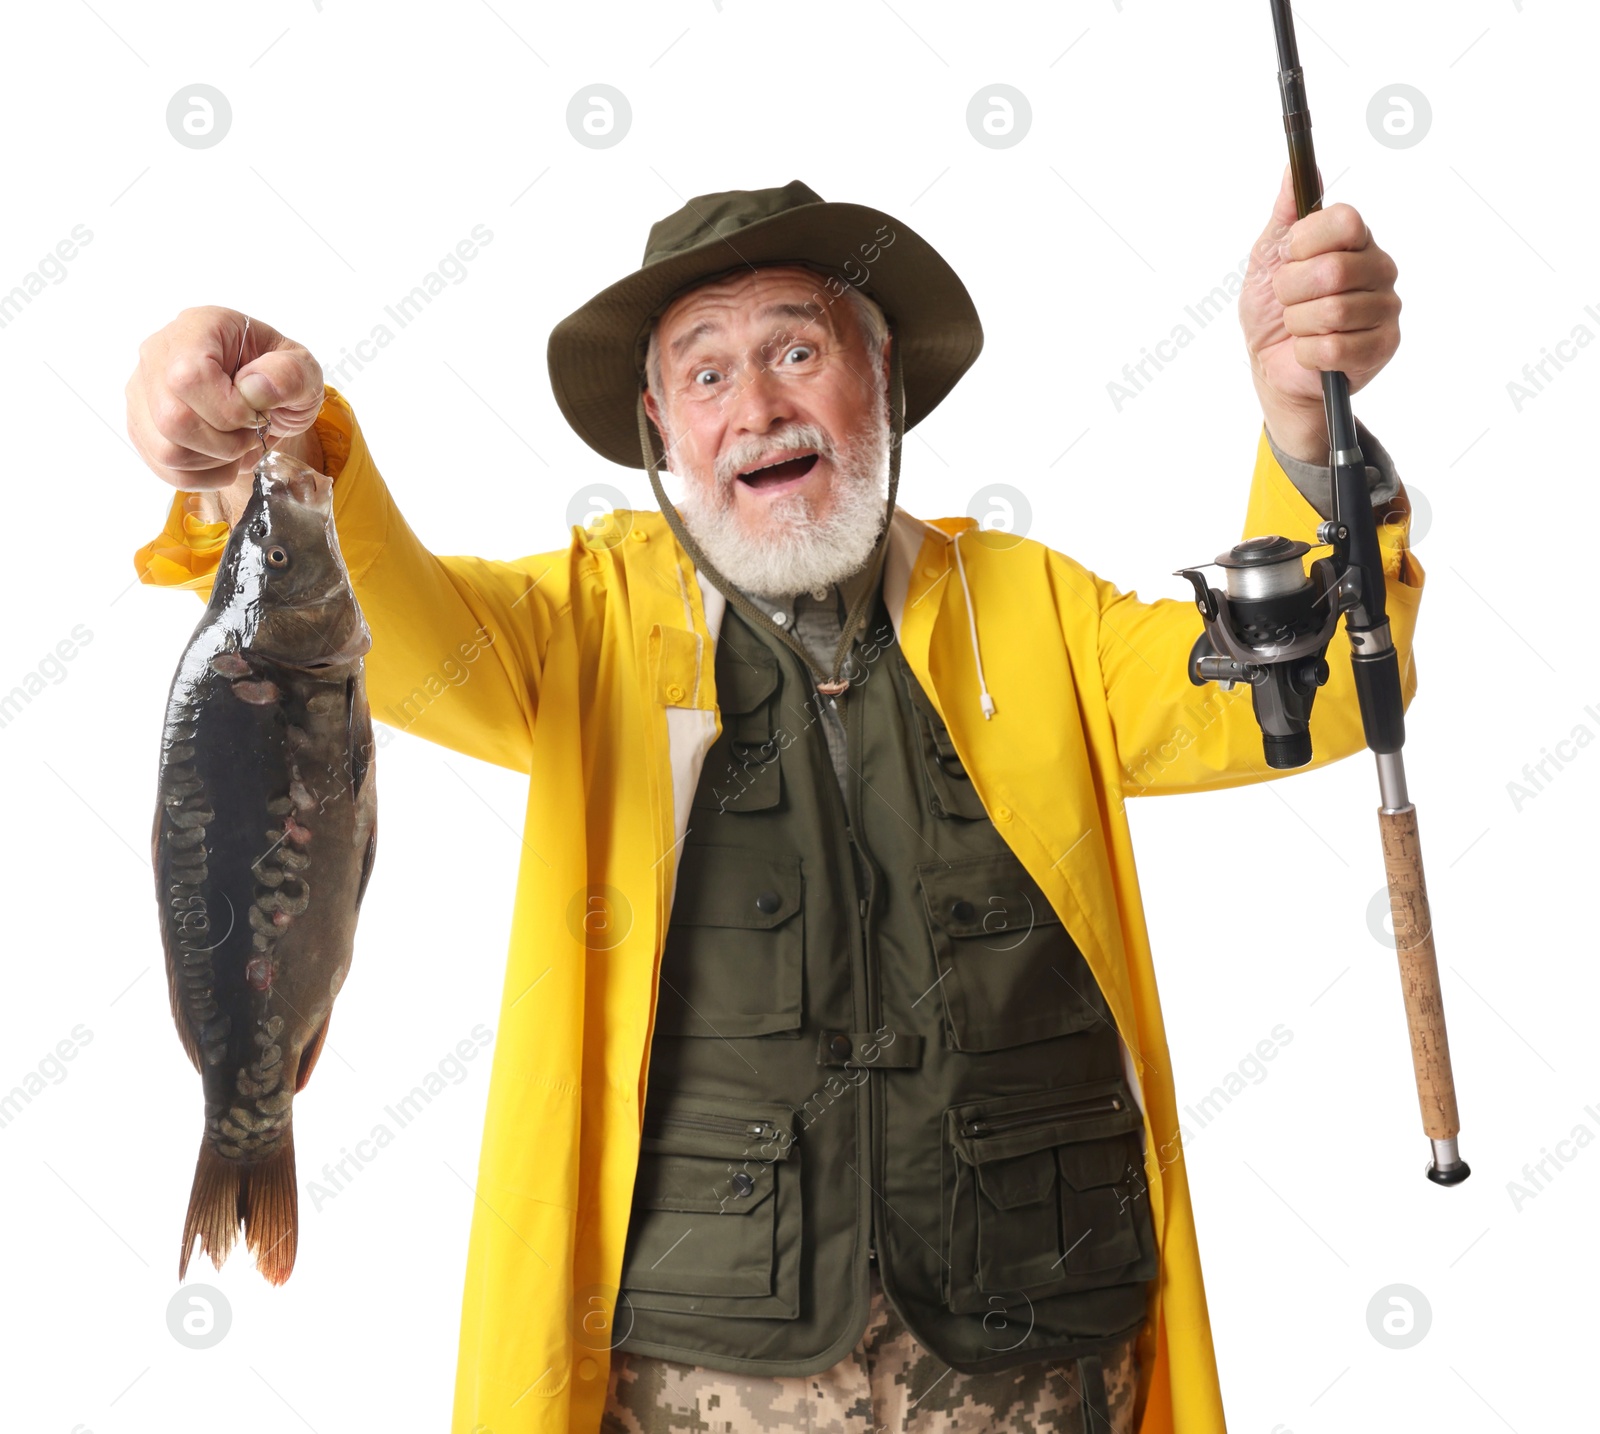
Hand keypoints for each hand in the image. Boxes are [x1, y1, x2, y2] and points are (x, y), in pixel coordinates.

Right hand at [126, 306, 324, 490]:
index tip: (257, 415)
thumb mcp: (304, 369)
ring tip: (238, 446)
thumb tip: (253, 389)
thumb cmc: (280, 377)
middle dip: (225, 442)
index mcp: (198, 327)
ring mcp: (143, 392)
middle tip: (251, 434)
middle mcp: (158, 354)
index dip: (228, 410)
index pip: (189, 376)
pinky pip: (164, 469)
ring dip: (215, 461)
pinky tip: (223, 460)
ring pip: (165, 450)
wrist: (267, 396)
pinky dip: (203, 477)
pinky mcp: (143, 426)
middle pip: (173, 419)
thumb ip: (289, 374)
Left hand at [1239, 164, 1401, 463]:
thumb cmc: (1272, 313)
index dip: (1305, 243)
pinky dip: (1307, 352)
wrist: (1272, 369)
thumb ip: (1284, 216)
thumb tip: (1295, 169)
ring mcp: (1385, 308)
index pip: (1344, 220)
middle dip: (1292, 291)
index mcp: (1355, 240)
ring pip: (1332, 311)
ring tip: (1300, 327)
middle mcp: (1378, 268)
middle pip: (1333, 269)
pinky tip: (1310, 351)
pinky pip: (1333, 347)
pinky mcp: (1382, 347)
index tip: (1289, 258)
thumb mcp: (1267, 260)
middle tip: (1289, 301)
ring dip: (1298, 324)